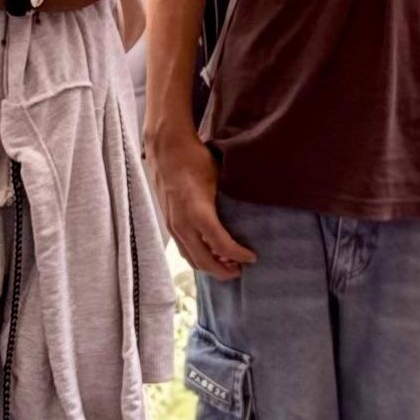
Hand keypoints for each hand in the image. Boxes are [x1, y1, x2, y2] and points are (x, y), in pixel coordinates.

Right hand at [150, 133, 255, 278]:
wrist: (166, 149)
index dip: (239, 255)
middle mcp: (182, 225)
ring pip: (190, 259)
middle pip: (203, 261)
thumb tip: (249, 220)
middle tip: (240, 270)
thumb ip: (229, 204)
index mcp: (197, 213)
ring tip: (227, 264)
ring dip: (209, 266)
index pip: (221, 245)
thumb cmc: (195, 160)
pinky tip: (211, 251)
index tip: (253, 258)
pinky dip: (198, 256)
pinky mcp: (168, 224)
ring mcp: (172, 226)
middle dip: (223, 270)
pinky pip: (183, 250)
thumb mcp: (218, 179)